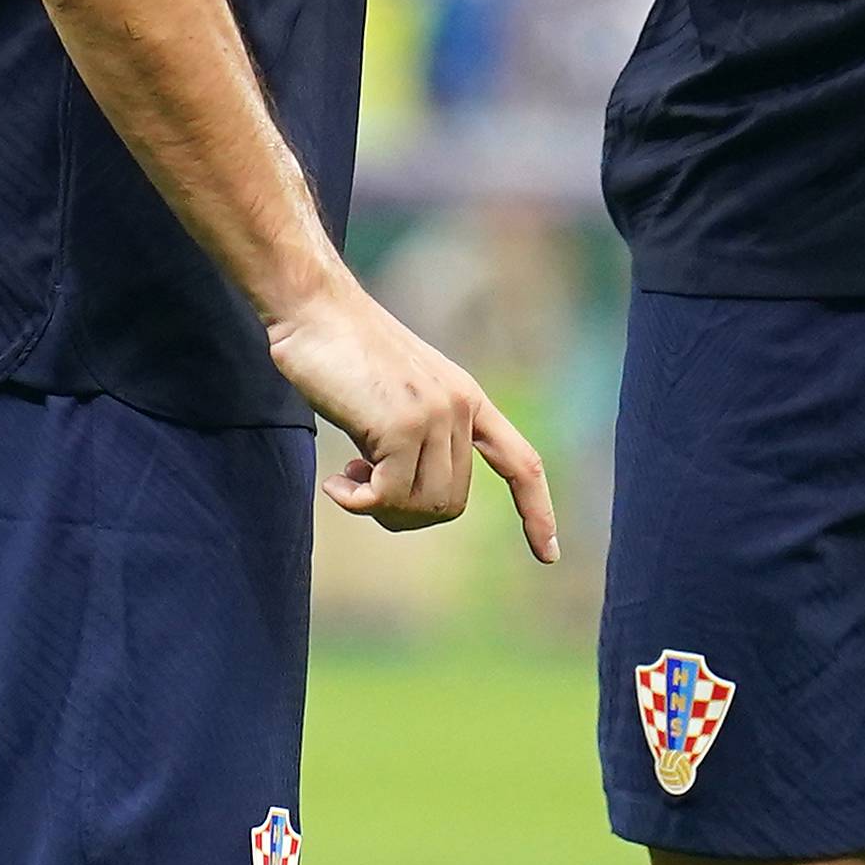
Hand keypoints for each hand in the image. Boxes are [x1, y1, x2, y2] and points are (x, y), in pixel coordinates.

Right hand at [265, 273, 560, 560]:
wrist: (314, 309)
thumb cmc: (344, 354)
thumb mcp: (398, 398)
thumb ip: (418, 439)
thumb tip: (408, 501)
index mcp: (468, 398)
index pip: (520, 462)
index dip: (537, 511)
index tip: (549, 555)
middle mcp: (460, 407)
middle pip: (450, 503)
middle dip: (404, 513)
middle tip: (362, 489)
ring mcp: (434, 415)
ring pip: (423, 506)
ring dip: (380, 508)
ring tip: (348, 477)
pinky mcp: (401, 425)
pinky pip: (387, 496)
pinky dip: (356, 502)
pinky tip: (334, 483)